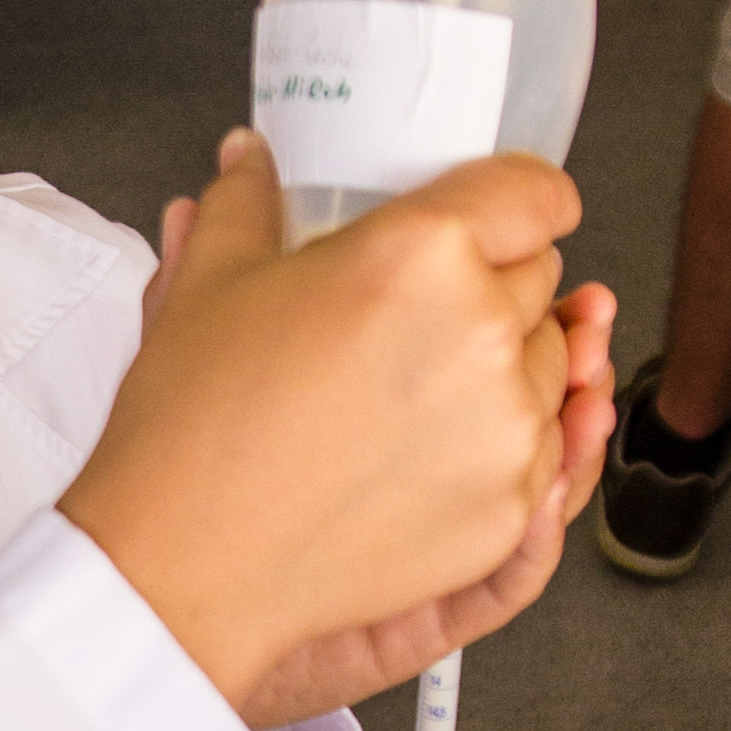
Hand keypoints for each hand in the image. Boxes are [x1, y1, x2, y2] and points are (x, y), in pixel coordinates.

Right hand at [68, 138, 583, 715]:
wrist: (181, 570)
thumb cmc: (192, 434)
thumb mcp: (208, 286)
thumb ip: (245, 204)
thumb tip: (248, 160)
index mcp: (422, 253)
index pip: (535, 194)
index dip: (521, 203)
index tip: (508, 219)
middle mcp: (483, 333)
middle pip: (540, 282)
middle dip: (493, 289)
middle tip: (412, 322)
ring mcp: (507, 428)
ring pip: (548, 370)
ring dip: (501, 372)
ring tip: (407, 398)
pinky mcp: (510, 509)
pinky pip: (541, 455)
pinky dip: (496, 450)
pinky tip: (419, 457)